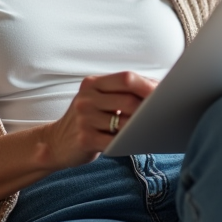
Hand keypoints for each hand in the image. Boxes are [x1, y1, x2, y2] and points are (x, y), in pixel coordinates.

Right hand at [42, 71, 156, 168]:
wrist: (55, 143)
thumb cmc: (87, 120)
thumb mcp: (97, 99)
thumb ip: (121, 93)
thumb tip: (158, 90)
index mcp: (92, 83)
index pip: (125, 78)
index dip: (148, 85)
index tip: (166, 92)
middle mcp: (86, 99)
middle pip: (128, 101)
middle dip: (149, 110)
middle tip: (164, 116)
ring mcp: (83, 119)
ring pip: (124, 123)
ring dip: (140, 129)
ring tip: (154, 130)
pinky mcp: (84, 139)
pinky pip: (114, 142)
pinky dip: (128, 143)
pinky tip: (136, 143)